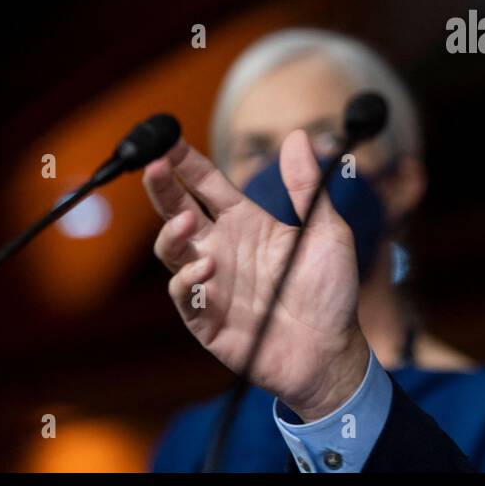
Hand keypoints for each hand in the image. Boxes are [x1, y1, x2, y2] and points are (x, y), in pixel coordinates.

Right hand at [142, 130, 369, 420]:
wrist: (332, 349)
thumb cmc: (330, 290)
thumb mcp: (327, 230)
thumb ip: (307, 186)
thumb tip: (297, 135)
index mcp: (246, 223)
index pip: (206, 185)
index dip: (185, 163)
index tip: (168, 139)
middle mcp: (222, 248)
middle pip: (177, 211)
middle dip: (161, 188)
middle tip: (152, 165)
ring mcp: (211, 283)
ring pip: (171, 250)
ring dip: (171, 232)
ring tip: (187, 219)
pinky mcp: (207, 318)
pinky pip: (183, 294)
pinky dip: (188, 278)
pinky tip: (207, 267)